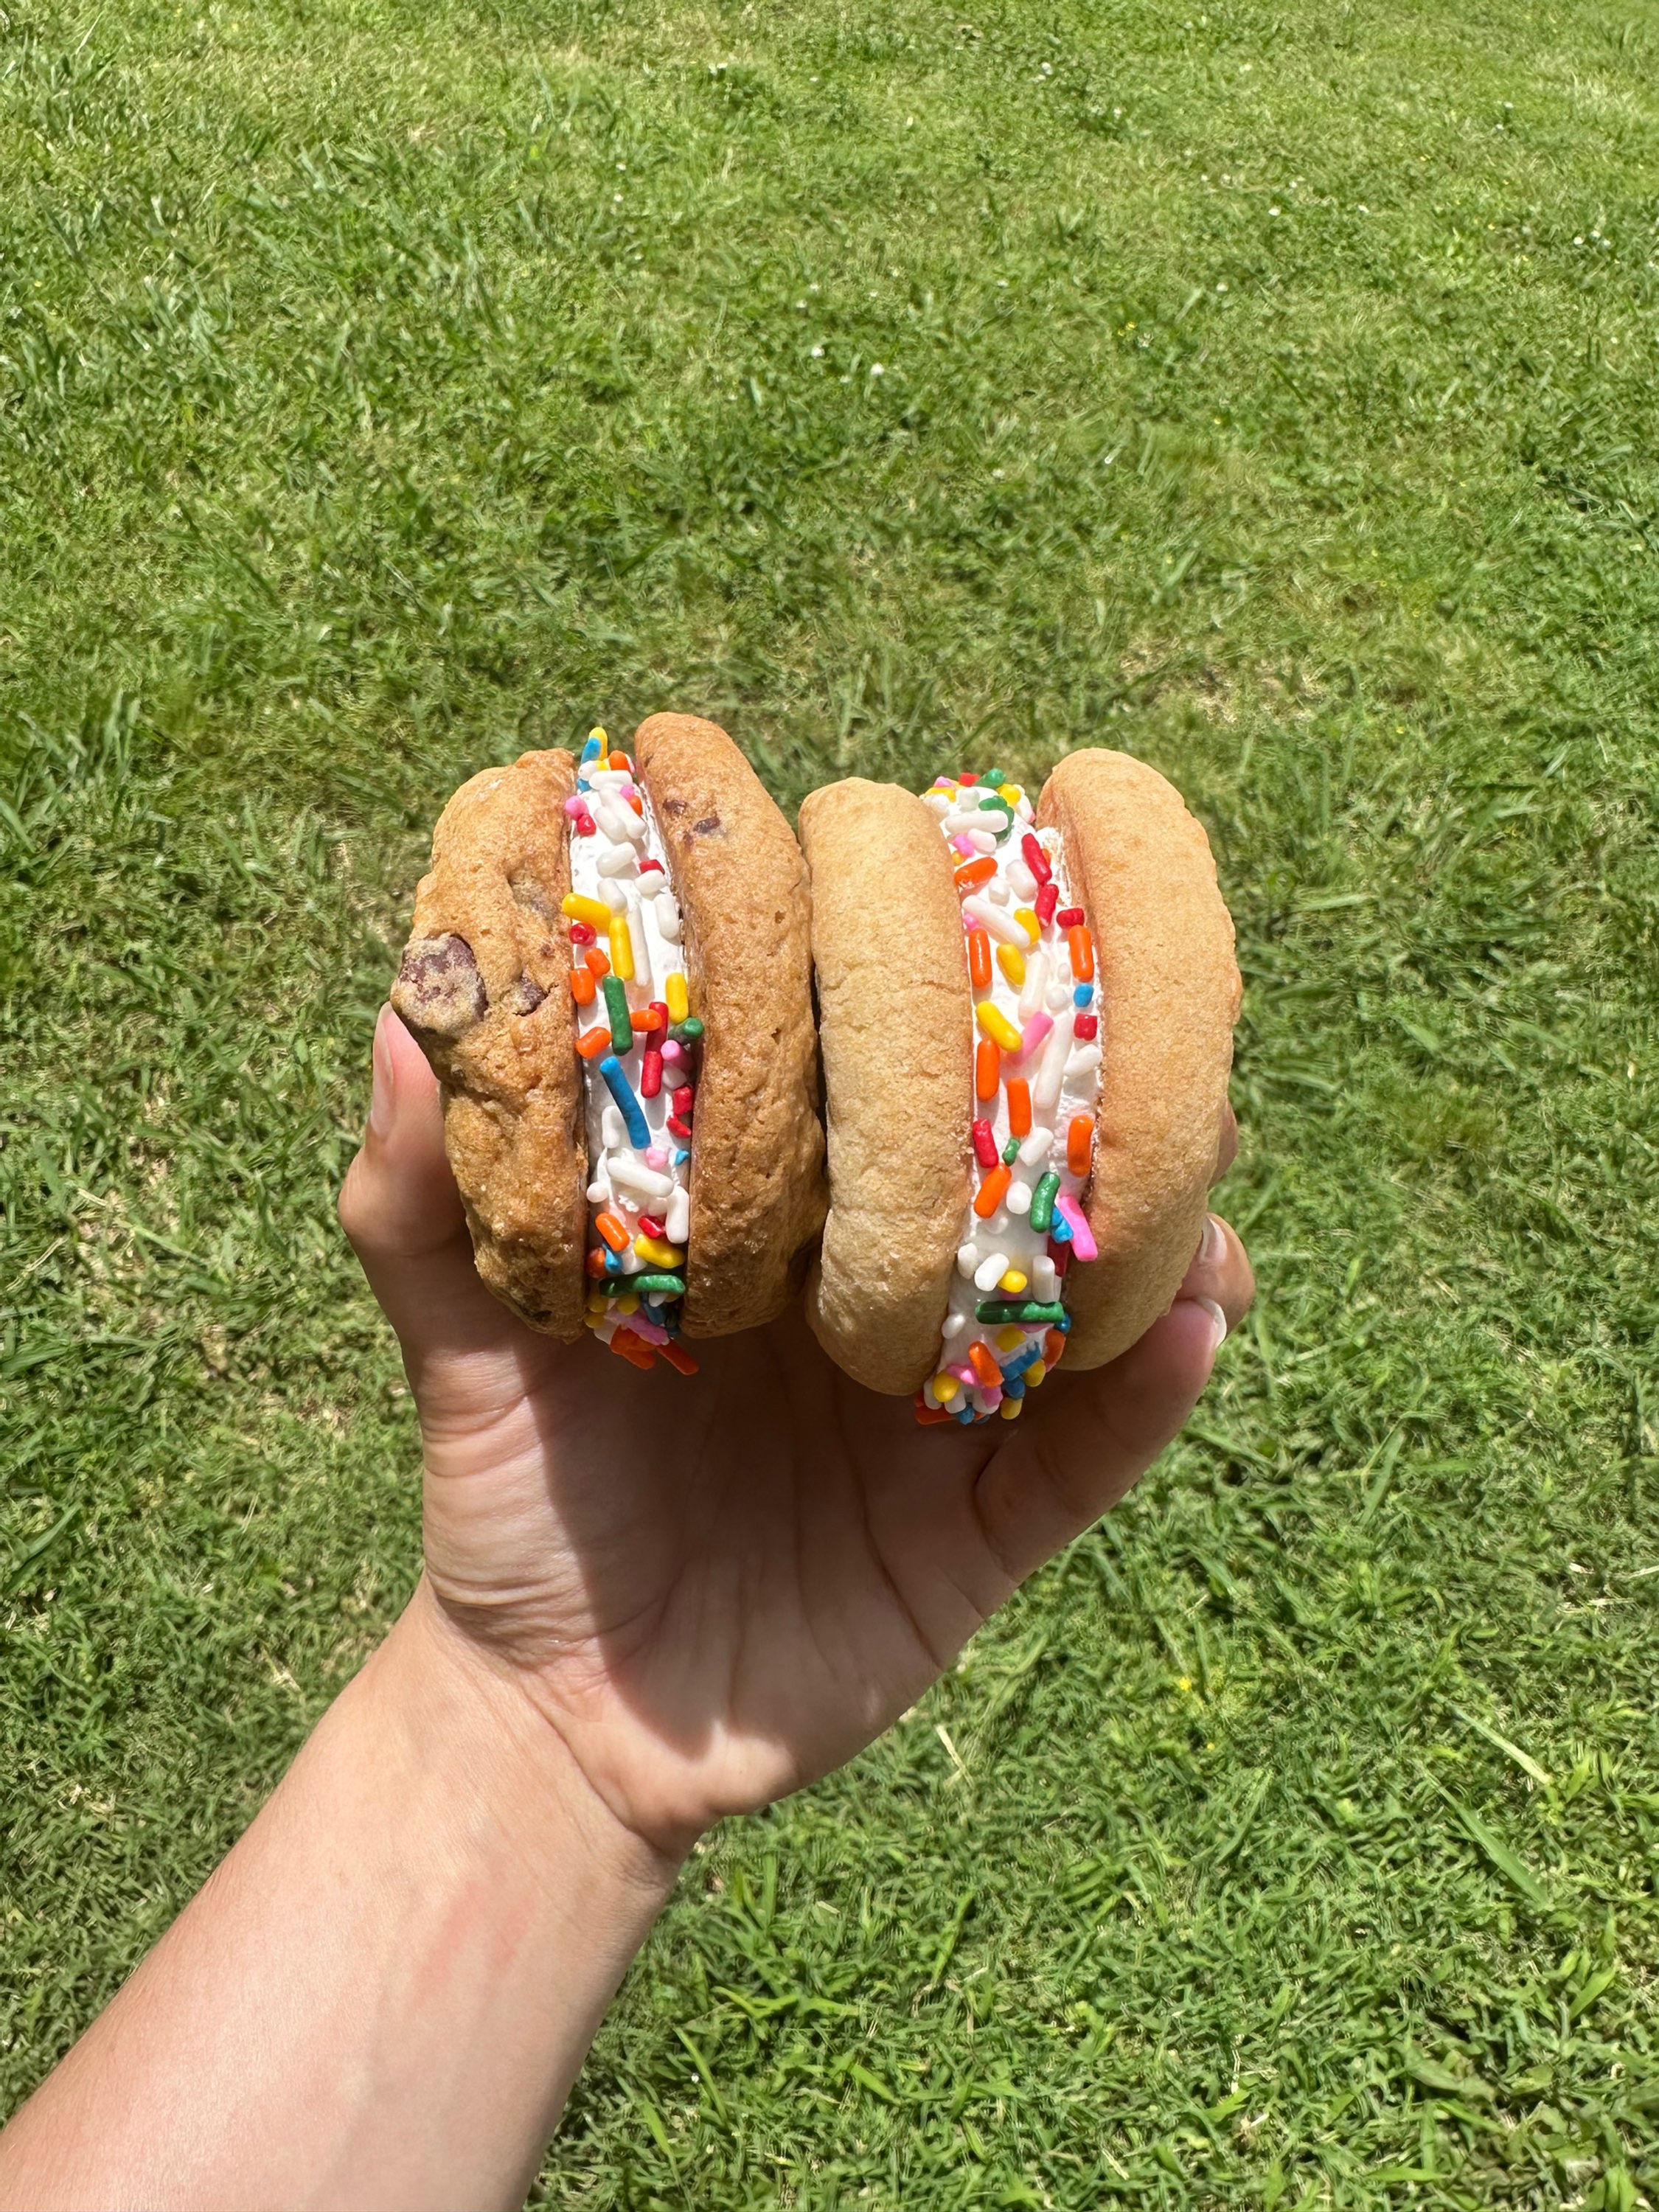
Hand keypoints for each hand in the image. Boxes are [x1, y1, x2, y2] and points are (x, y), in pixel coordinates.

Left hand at [340, 1008, 1253, 1859]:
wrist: (552, 1713)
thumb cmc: (507, 1501)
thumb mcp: (455, 1343)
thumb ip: (420, 1196)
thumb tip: (404, 1011)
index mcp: (782, 1229)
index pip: (885, 1089)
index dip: (945, 999)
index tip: (996, 900)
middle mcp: (880, 1300)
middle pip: (1018, 1175)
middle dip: (1090, 1090)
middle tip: (1138, 1008)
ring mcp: (943, 1417)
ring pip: (1088, 1302)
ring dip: (1160, 1227)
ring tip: (1198, 1162)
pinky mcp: (981, 1536)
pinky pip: (1088, 1460)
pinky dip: (1148, 1398)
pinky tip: (1192, 1325)